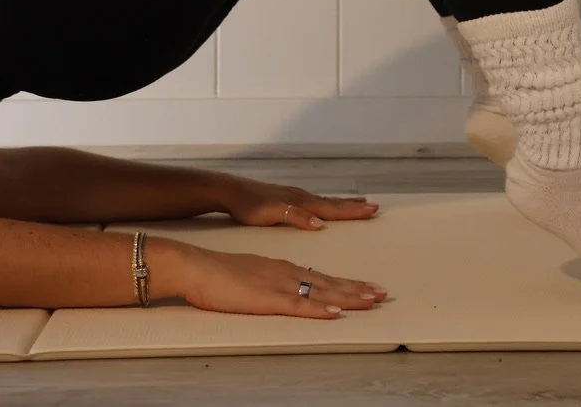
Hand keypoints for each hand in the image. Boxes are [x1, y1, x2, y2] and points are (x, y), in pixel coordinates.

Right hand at [178, 244, 387, 318]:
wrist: (198, 266)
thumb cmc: (219, 273)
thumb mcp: (252, 274)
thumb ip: (270, 282)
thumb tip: (285, 291)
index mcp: (283, 267)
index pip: (322, 277)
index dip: (347, 284)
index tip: (368, 288)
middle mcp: (287, 273)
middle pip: (329, 283)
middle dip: (357, 289)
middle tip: (382, 294)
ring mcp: (279, 285)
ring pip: (321, 293)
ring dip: (348, 298)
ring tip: (371, 301)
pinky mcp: (267, 299)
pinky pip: (299, 306)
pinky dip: (320, 311)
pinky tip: (336, 314)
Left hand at [219, 175, 379, 229]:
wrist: (231, 191)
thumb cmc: (249, 205)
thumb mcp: (271, 213)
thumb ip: (295, 217)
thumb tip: (320, 224)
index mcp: (301, 202)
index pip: (332, 208)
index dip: (352, 211)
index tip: (372, 210)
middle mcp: (302, 197)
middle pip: (333, 203)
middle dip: (354, 206)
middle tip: (375, 206)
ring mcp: (295, 197)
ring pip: (325, 201)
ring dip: (343, 204)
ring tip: (358, 203)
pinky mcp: (287, 199)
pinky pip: (314, 202)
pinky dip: (327, 205)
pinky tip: (324, 208)